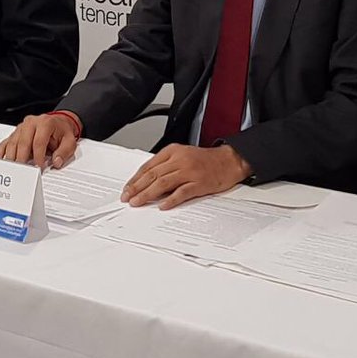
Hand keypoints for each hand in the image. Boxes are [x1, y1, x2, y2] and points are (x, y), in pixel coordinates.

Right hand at [0, 113, 80, 168]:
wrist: (58, 122)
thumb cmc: (61, 131)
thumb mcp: (70, 141)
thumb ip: (64, 152)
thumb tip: (56, 162)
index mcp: (45, 123)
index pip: (38, 142)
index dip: (38, 157)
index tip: (39, 168)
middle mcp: (31, 123)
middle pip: (22, 142)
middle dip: (22, 159)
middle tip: (24, 172)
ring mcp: (21, 127)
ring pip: (12, 143)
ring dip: (12, 158)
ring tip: (15, 170)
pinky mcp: (15, 133)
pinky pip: (5, 143)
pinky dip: (3, 153)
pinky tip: (4, 162)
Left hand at [121, 144, 252, 209]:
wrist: (229, 160)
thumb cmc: (205, 160)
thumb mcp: (183, 155)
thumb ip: (166, 166)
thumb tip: (147, 182)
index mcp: (173, 151)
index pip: (148, 166)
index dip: (135, 179)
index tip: (127, 189)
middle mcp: (180, 160)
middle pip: (153, 175)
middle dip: (137, 188)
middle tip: (127, 198)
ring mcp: (189, 171)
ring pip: (163, 183)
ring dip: (148, 194)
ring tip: (138, 202)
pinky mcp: (199, 183)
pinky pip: (182, 192)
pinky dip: (170, 200)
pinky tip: (162, 206)